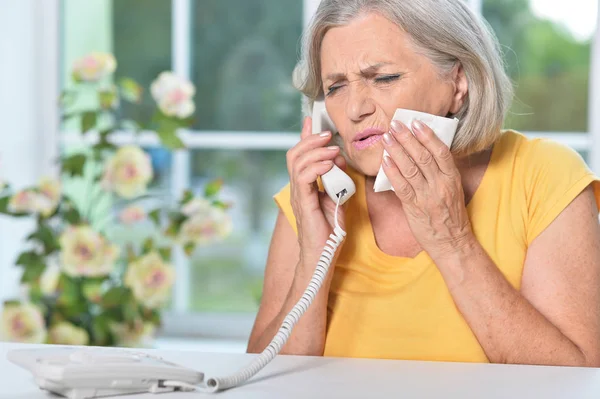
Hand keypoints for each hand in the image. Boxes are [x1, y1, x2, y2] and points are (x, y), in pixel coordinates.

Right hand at [287, 117, 346, 267]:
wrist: (323, 255)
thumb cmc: (329, 231)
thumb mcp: (339, 198)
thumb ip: (338, 178)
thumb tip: (339, 157)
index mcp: (305, 186)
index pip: (300, 155)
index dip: (304, 137)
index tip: (312, 120)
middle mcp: (298, 188)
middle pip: (294, 154)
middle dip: (310, 140)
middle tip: (327, 134)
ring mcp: (298, 196)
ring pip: (297, 163)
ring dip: (315, 151)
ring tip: (332, 148)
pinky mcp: (303, 204)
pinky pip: (303, 178)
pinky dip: (316, 167)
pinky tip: (329, 164)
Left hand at [381, 119, 472, 259]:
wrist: (451, 241)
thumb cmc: (450, 214)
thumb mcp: (452, 189)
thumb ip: (440, 171)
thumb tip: (422, 150)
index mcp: (452, 178)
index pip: (440, 151)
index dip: (427, 135)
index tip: (416, 122)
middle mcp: (441, 185)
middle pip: (423, 156)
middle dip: (407, 138)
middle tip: (395, 124)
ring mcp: (428, 196)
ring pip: (411, 169)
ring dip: (397, 151)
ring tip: (387, 138)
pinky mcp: (415, 207)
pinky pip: (401, 186)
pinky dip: (392, 172)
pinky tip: (385, 161)